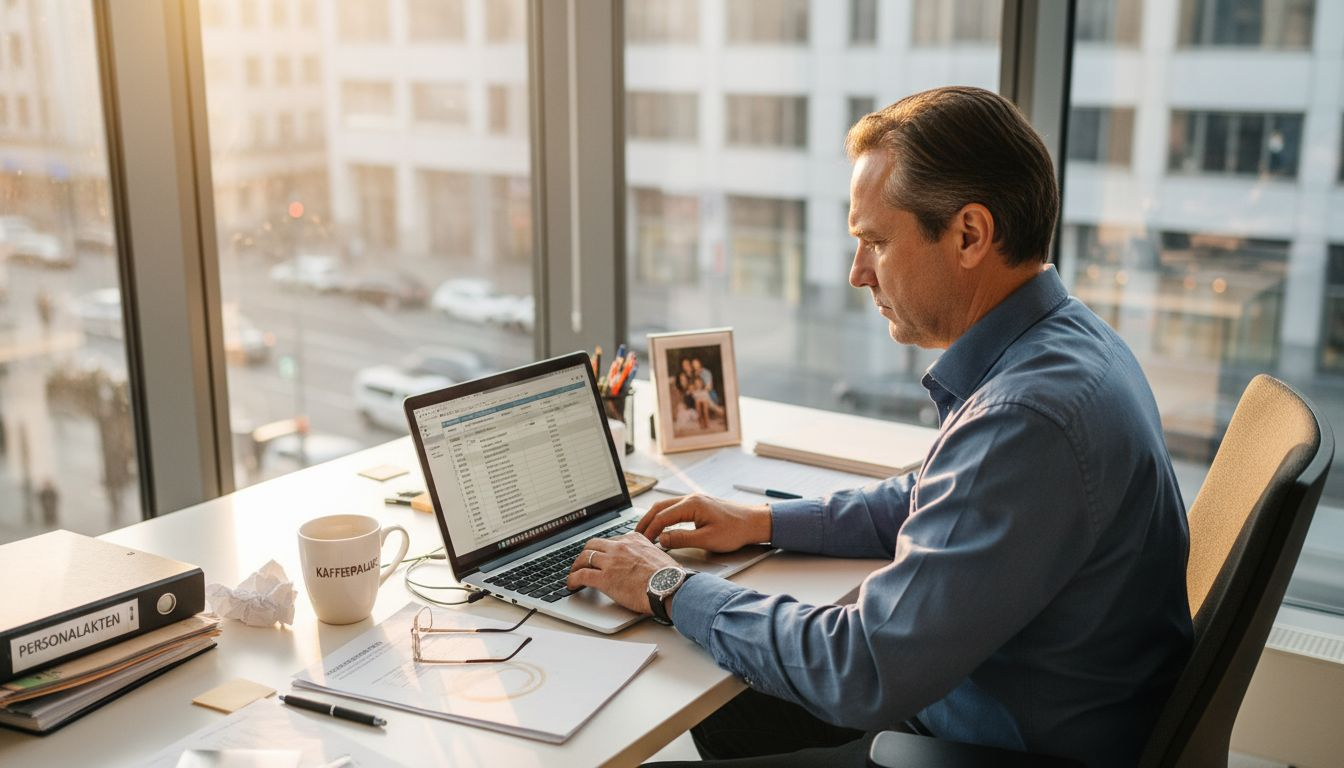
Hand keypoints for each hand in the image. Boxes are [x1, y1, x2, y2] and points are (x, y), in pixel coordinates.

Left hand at [566, 533, 678, 613]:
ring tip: (575, 573)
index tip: (601, 555)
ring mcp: (611, 561)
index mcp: (634, 539)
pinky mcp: (604, 578)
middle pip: (593, 544)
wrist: (670, 587)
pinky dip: (573, 579)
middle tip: (583, 562)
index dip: (603, 549)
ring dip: (576, 566)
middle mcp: (620, 547)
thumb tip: (643, 563)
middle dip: (586, 553)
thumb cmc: (669, 577)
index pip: (611, 540)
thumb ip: (645, 554)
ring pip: (584, 557)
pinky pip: (581, 575)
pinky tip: (572, 584)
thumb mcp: (657, 555)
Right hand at [636, 494, 770, 552]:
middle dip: (646, 522)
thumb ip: (681, 539)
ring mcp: (694, 500)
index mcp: (691, 504)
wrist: (753, 522)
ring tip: (644, 532)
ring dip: (653, 518)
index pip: (662, 517)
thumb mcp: (707, 539)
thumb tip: (661, 539)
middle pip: (659, 508)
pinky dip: (664, 517)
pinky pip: (674, 509)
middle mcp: (690, 499)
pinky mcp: (698, 505)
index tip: (642, 542)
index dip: (650, 530)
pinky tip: (661, 527)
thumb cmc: (735, 530)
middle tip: (636, 536)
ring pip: (666, 507)